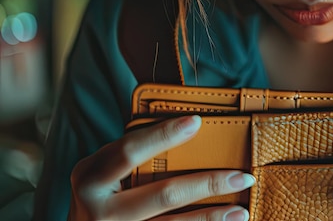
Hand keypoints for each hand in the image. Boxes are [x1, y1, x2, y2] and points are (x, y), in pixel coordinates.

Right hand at [68, 115, 254, 220]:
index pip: (129, 151)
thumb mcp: (100, 172)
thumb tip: (187, 128)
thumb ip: (130, 154)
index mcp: (90, 177)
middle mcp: (97, 210)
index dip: (163, 135)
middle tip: (241, 176)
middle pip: (162, 194)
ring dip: (211, 218)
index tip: (197, 121)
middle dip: (207, 184)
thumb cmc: (98, 196)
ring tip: (241, 212)